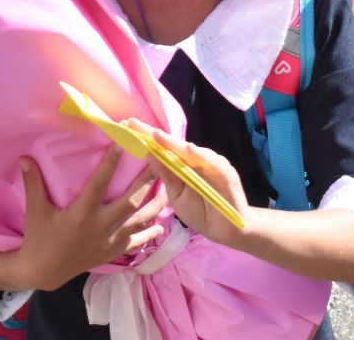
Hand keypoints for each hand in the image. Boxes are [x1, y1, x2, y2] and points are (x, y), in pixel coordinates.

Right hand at [0, 149, 166, 292]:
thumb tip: (24, 158)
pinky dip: (150, 233)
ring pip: (139, 221)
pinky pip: (137, 242)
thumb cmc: (39, 237)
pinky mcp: (113, 252)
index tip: (121, 145)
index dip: (110, 164)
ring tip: (167, 189)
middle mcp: (100, 227)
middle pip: (129, 202)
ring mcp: (109, 241)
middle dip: (145, 181)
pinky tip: (161, 225)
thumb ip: (33, 183)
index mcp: (81, 214)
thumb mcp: (35, 210)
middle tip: (157, 162)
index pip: (99, 184)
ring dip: (155, 205)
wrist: (45, 271)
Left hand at [146, 126, 250, 246]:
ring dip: (174, 143)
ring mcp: (211, 165)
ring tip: (156, 135)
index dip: (146, 138)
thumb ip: (166, 176)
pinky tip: (190, 150)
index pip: (162, 149)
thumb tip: (149, 154)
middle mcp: (195, 161)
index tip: (126, 126)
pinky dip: (202, 156)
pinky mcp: (226, 175)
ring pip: (191, 151)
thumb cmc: (200, 212)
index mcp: (182, 166)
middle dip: (153, 134)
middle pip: (173, 145)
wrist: (226, 231)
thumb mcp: (177, 196)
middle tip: (134, 123)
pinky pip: (213, 164)